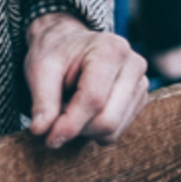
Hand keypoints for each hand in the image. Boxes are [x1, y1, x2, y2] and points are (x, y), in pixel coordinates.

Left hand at [24, 13, 149, 148]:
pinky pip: (117, 131)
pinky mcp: (139, 99)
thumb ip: (42, 100)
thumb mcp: (40, 69)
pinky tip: (84, 110)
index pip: (94, 99)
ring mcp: (140, 83)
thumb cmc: (55, 52)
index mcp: (111, 49)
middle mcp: (133, 64)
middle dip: (77, 127)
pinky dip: (95, 129)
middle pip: (107, 119)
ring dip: (85, 129)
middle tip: (56, 114)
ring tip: (69, 107)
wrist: (69, 43)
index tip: (49, 137)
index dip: (70, 124)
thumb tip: (40, 129)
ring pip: (113, 130)